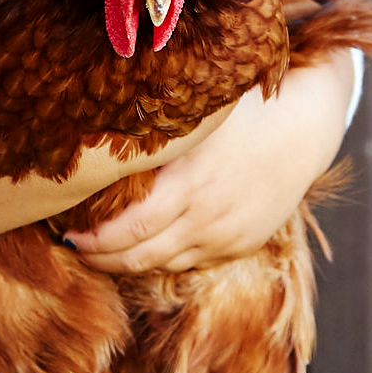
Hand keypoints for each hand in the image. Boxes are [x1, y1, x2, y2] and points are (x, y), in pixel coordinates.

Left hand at [64, 52, 355, 274]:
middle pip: (139, 256)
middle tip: (71, 246)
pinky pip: (190, 262)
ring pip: (163, 264)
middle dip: (99, 257)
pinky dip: (160, 257)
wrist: (307, 126)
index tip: (64, 231)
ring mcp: (226, 236)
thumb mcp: (194, 115)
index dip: (91, 240)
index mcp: (190, 184)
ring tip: (97, 249)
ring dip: (126, 262)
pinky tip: (140, 245)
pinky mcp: (240, 244)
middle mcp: (208, 218)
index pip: (127, 230)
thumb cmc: (240, 108)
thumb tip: (85, 127)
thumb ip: (148, 128)